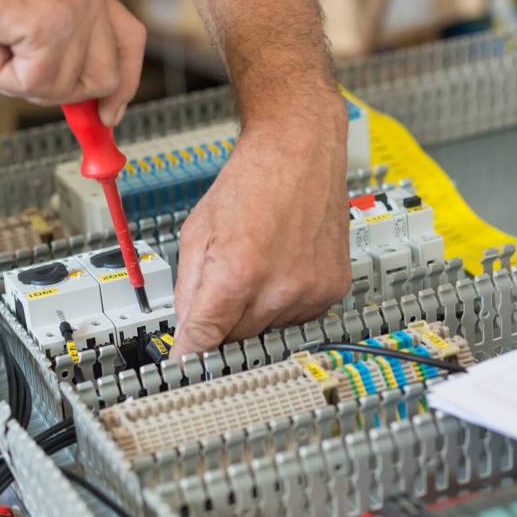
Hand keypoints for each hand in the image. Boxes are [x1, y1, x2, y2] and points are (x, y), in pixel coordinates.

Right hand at [0, 0, 145, 119]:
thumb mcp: (32, 18)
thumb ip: (65, 50)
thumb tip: (84, 101)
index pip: (130, 42)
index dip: (125, 85)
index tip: (110, 114)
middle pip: (105, 78)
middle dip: (63, 91)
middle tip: (25, 74)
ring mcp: (72, 8)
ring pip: (68, 88)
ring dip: (24, 81)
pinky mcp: (48, 25)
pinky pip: (36, 84)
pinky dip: (4, 76)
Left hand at [172, 94, 350, 358]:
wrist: (300, 150)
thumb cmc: (251, 181)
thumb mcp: (197, 233)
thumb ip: (188, 289)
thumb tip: (187, 333)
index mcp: (237, 272)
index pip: (205, 341)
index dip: (190, 353)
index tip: (184, 365)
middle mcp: (279, 288)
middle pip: (236, 339)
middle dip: (223, 319)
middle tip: (225, 281)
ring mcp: (310, 291)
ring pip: (267, 329)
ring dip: (255, 309)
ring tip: (259, 262)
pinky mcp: (333, 290)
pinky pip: (296, 317)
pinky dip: (283, 301)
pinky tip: (282, 266)